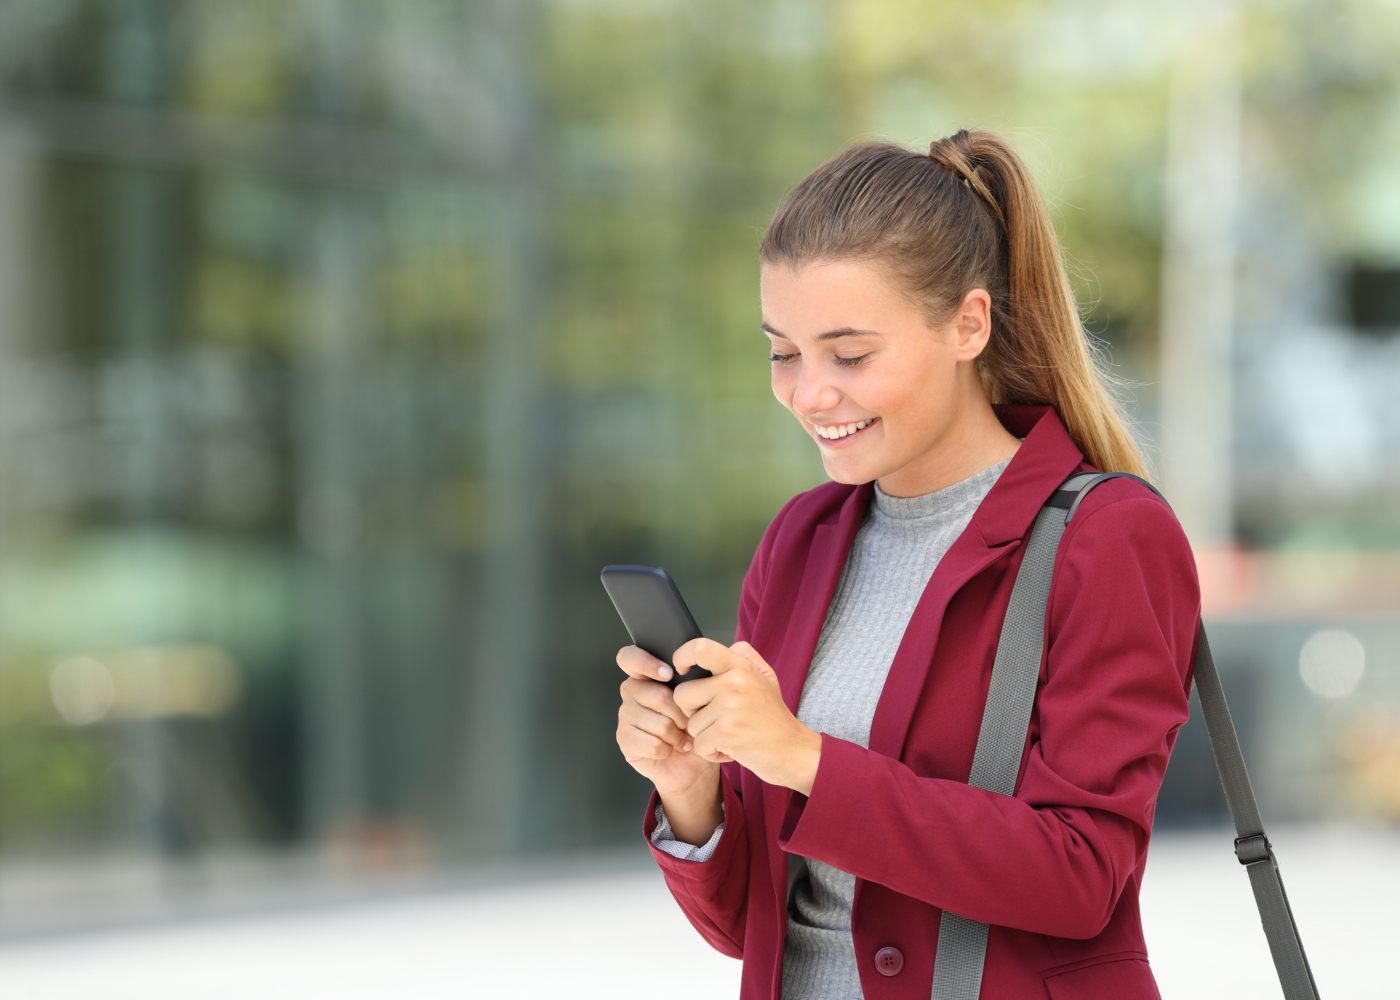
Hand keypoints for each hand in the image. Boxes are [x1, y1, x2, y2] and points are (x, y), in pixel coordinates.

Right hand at [615, 645, 721, 843]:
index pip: (629, 657)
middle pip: (655, 694)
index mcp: (646, 674)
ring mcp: (625, 716)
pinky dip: (669, 749)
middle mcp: (632, 691)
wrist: (696, 762)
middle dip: (681, 713)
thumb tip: (731, 649)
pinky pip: (652, 744)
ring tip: (682, 736)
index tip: (668, 674)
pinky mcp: (625, 740)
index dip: (645, 663)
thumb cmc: (699, 724)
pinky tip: (672, 748)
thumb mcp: (707, 694)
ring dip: (677, 734)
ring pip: (657, 722)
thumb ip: (711, 670)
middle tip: (689, 721)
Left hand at [671, 639, 821, 794]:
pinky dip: (711, 752)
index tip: (681, 670)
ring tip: (728, 734)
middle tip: (715, 719)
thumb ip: (745, 657)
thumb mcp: (766, 678)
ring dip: (705, 735)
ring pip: (690, 723)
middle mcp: (734, 683)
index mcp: (741, 667)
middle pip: (682, 694)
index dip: (682, 657)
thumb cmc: (774, 716)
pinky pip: (699, 744)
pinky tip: (729, 749)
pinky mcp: (727, 733)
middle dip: (692, 712)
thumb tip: (724, 647)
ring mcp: (730, 708)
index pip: (700, 648)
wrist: (794, 750)